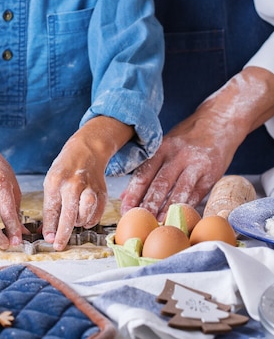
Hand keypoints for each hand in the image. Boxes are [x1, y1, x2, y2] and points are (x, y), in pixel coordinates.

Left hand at [42, 116, 133, 249]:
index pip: (52, 209)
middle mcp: (73, 184)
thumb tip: (48, 233)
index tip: (49, 239)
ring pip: (86, 213)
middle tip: (59, 245)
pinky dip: (91, 219)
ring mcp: (89, 187)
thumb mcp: (52, 181)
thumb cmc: (65, 168)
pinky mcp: (102, 191)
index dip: (50, 227)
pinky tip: (85, 217)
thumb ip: (51, 206)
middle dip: (63, 233)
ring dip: (79, 222)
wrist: (87, 150)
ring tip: (74, 220)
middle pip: (69, 214)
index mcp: (56, 181)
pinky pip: (97, 213)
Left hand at [120, 67, 273, 220]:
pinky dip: (187, 208)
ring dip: (167, 209)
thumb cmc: (188, 136)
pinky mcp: (212, 173)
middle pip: (160, 184)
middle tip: (139, 220)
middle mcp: (179, 155)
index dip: (134, 192)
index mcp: (163, 147)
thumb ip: (149, 167)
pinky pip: (197, 194)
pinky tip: (179, 217)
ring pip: (179, 191)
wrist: (219, 121)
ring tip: (158, 223)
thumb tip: (127, 193)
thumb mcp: (167, 144)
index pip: (144, 172)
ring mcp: (197, 164)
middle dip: (148, 204)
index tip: (126, 208)